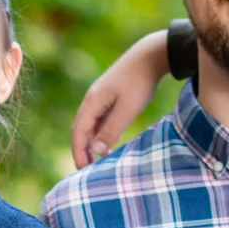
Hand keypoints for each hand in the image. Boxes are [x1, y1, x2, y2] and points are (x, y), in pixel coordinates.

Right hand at [71, 31, 170, 166]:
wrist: (150, 56)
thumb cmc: (140, 82)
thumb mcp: (127, 110)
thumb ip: (110, 131)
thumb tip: (95, 151)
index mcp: (92, 102)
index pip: (78, 132)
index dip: (78, 152)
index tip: (83, 171)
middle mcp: (92, 99)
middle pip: (80, 129)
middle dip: (81, 150)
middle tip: (86, 170)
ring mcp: (100, 97)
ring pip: (90, 125)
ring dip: (91, 143)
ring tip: (97, 161)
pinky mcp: (110, 96)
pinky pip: (99, 119)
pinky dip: (99, 133)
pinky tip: (108, 144)